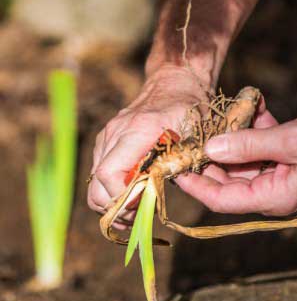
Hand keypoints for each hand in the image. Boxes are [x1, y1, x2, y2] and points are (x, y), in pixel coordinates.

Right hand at [88, 66, 208, 221]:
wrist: (177, 82)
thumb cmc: (193, 109)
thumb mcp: (197, 137)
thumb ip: (182, 165)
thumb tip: (166, 196)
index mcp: (138, 131)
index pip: (110, 175)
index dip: (122, 199)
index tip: (142, 208)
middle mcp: (116, 133)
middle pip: (97, 185)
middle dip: (115, 208)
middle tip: (139, 218)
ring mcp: (108, 135)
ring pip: (95, 183)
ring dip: (113, 201)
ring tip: (137, 210)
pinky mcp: (107, 140)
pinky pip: (101, 172)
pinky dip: (112, 189)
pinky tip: (133, 194)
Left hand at [176, 96, 296, 215]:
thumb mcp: (291, 142)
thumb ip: (249, 145)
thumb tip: (209, 148)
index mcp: (275, 198)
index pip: (222, 199)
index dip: (194, 183)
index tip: (171, 164)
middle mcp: (276, 192)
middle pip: (230, 180)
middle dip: (211, 155)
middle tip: (191, 130)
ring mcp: (286, 177)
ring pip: (247, 161)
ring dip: (237, 137)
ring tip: (228, 111)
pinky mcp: (294, 161)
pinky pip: (265, 150)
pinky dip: (259, 131)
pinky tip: (257, 108)